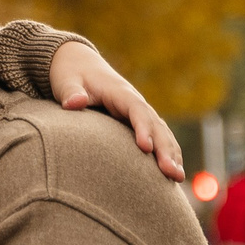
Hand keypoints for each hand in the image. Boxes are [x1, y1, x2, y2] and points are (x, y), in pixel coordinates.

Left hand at [48, 41, 185, 181]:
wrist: (79, 66)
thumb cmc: (71, 76)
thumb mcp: (67, 81)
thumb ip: (71, 92)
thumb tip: (74, 103)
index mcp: (119, 92)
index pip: (136, 110)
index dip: (143, 128)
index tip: (145, 148)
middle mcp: (135, 103)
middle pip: (155, 125)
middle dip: (164, 148)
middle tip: (170, 172)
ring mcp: (139, 113)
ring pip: (161, 133)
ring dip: (171, 154)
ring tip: (177, 178)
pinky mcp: (137, 124)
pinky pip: (157, 138)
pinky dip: (167, 154)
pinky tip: (173, 174)